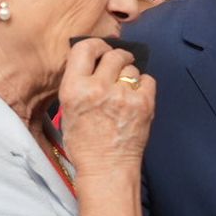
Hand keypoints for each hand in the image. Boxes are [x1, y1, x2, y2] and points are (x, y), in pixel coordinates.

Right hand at [58, 37, 154, 173]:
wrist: (106, 169)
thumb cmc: (85, 144)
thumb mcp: (68, 111)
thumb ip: (78, 83)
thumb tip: (93, 61)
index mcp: (74, 89)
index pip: (85, 48)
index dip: (96, 46)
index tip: (101, 50)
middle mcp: (98, 88)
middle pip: (113, 55)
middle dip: (117, 58)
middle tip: (118, 66)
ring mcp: (123, 96)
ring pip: (131, 69)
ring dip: (129, 76)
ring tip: (125, 91)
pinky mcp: (144, 104)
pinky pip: (148, 80)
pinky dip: (144, 86)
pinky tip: (136, 98)